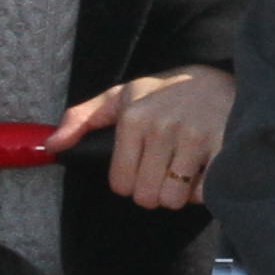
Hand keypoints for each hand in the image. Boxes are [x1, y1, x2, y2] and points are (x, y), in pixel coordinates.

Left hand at [52, 65, 234, 210]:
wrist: (221, 74)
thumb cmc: (166, 91)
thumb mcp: (122, 96)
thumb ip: (82, 119)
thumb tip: (51, 146)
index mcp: (133, 118)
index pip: (120, 183)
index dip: (130, 181)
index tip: (142, 166)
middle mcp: (161, 127)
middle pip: (146, 196)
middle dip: (154, 190)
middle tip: (165, 170)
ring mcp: (194, 137)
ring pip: (173, 199)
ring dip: (179, 193)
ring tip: (185, 169)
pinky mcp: (224, 147)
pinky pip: (204, 194)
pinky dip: (204, 190)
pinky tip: (204, 168)